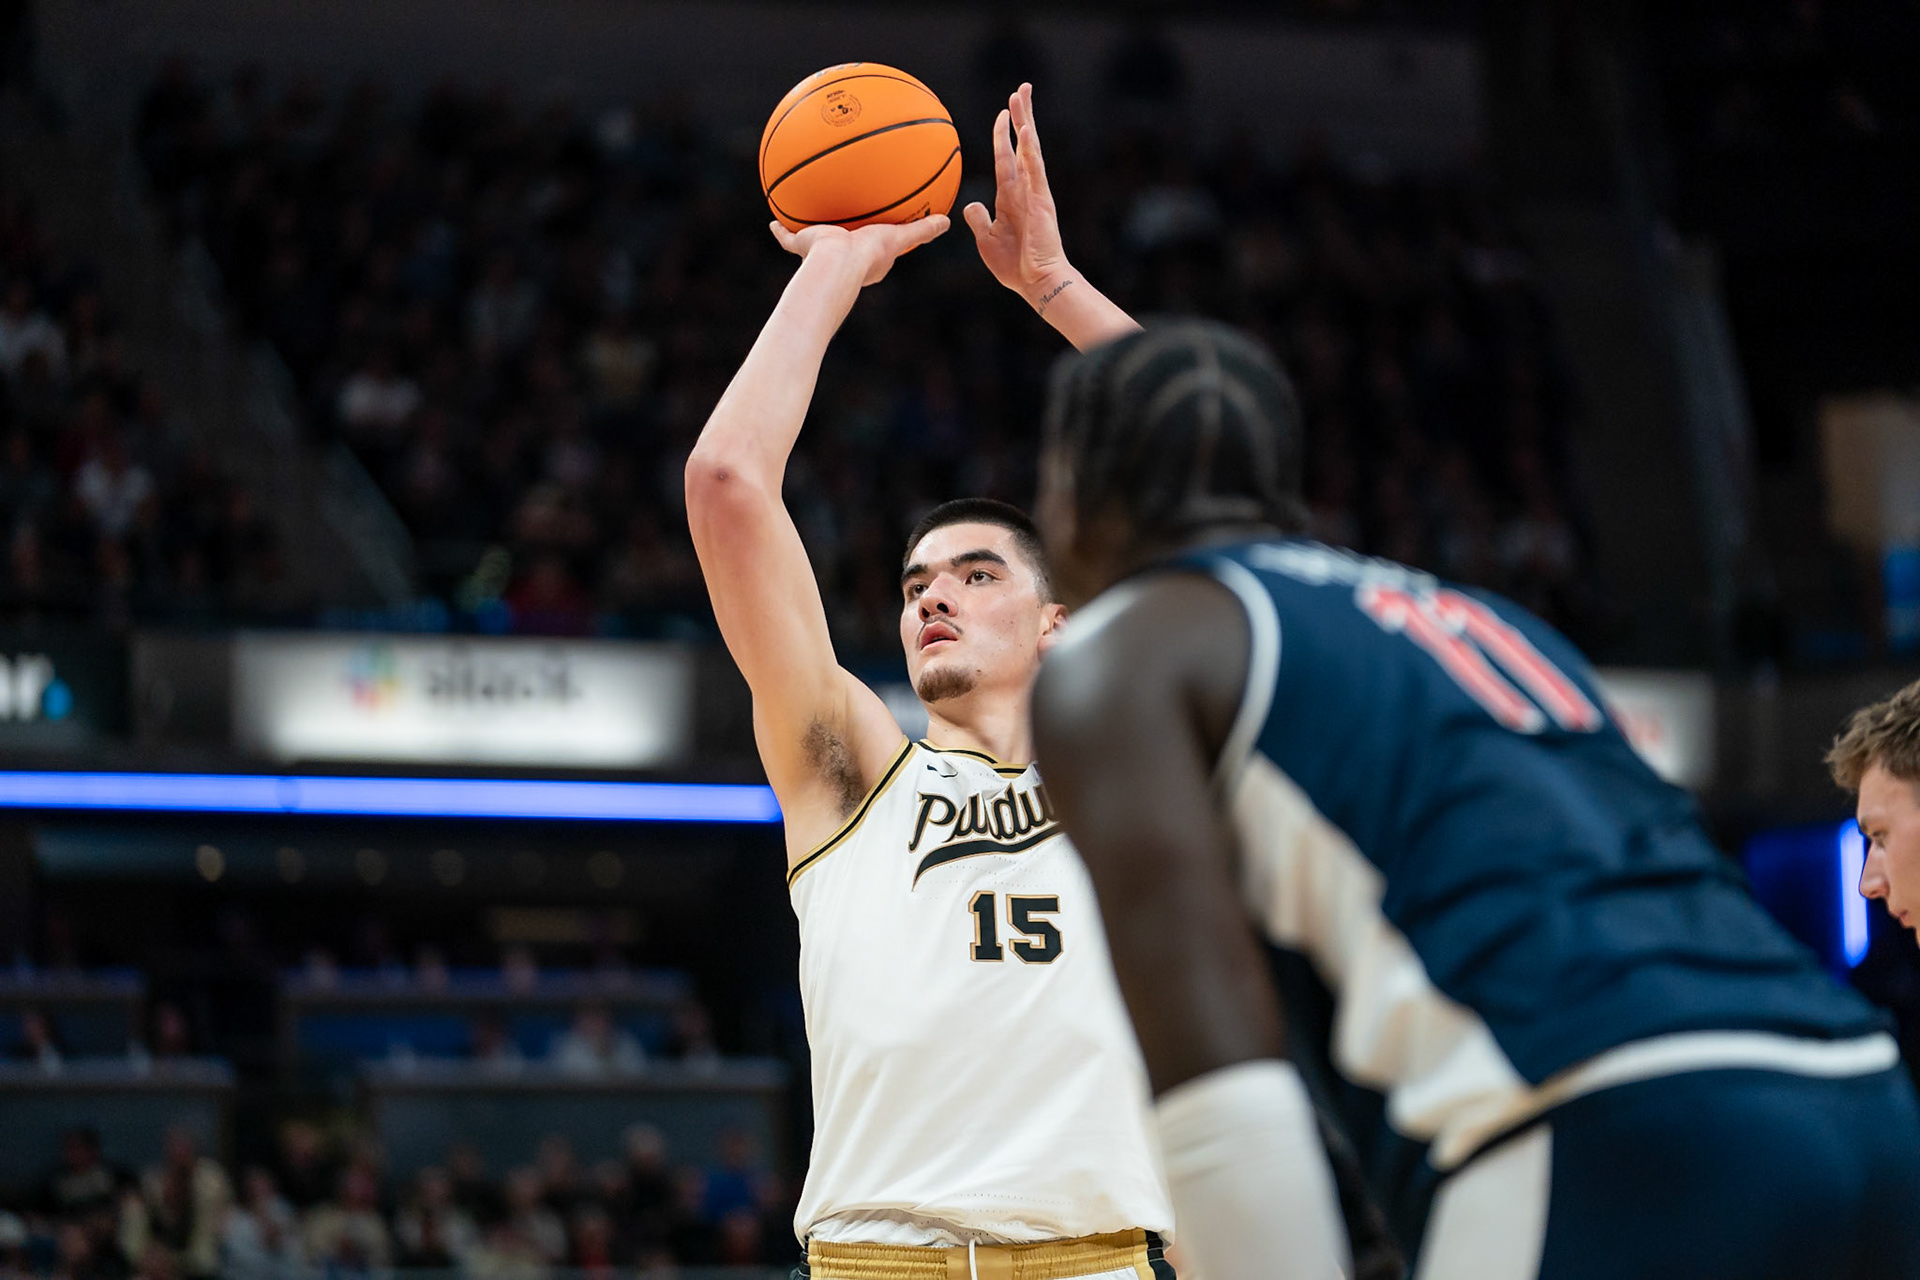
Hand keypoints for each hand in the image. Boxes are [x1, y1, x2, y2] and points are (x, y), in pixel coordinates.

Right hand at [769, 215, 949, 286]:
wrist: (837, 261)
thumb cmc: (870, 253)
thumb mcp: (901, 238)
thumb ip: (923, 230)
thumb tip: (948, 222)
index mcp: (865, 259)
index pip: (873, 250)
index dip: (876, 241)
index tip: (879, 232)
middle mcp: (841, 257)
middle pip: (842, 244)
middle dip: (842, 237)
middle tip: (843, 224)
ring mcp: (819, 253)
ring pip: (812, 241)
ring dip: (808, 234)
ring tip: (805, 219)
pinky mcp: (801, 246)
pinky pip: (787, 238)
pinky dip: (780, 231)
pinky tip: (773, 222)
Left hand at [964, 83, 1069, 302]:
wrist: (1036, 281)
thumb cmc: (1014, 265)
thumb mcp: (986, 239)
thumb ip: (979, 219)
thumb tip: (970, 204)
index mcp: (1010, 195)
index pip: (1006, 157)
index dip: (1004, 134)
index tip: (1003, 113)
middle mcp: (1023, 187)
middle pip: (1022, 143)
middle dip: (1020, 115)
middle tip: (1020, 90)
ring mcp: (1034, 191)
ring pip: (1029, 147)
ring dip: (1025, 120)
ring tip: (1022, 95)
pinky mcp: (1041, 199)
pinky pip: (1034, 169)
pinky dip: (1030, 148)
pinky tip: (1026, 128)